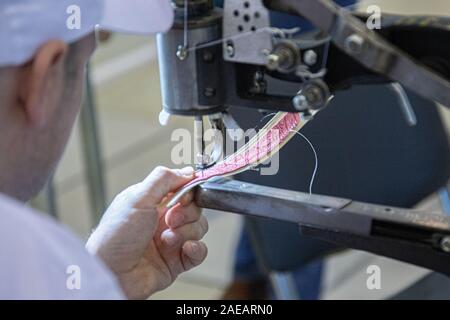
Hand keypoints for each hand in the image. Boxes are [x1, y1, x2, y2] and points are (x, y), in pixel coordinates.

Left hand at [86, 166, 207, 298]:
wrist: (111, 275)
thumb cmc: (115, 238)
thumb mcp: (136, 198)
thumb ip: (163, 179)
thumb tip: (187, 171)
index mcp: (152, 202)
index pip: (182, 188)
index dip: (188, 191)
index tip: (184, 196)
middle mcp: (162, 220)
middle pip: (194, 208)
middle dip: (186, 213)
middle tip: (170, 220)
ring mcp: (171, 240)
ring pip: (198, 228)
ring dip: (186, 232)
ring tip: (166, 240)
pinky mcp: (177, 261)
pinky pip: (199, 251)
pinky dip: (196, 249)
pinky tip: (184, 249)